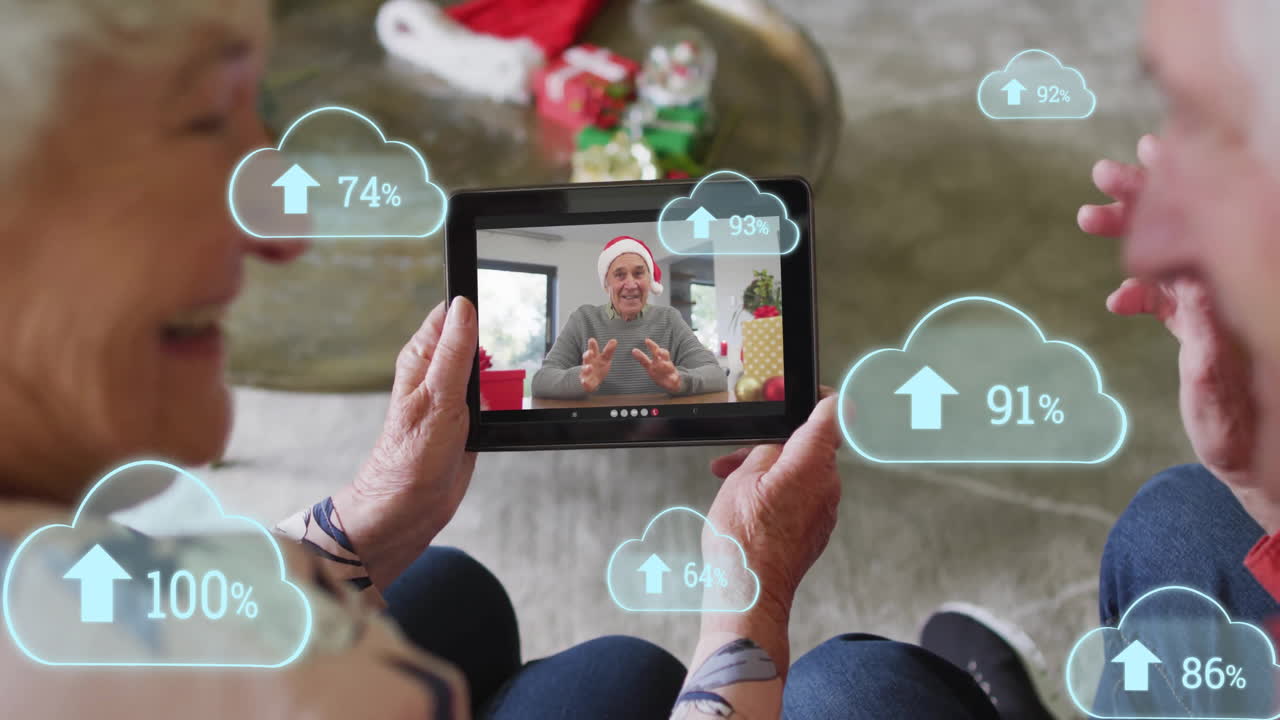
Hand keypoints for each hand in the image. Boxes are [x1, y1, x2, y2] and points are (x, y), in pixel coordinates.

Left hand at [333, 298, 477, 589]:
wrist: (410, 508)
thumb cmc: (411, 457)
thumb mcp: (439, 397)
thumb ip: (454, 351)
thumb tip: (464, 307)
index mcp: (422, 359)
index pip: (450, 314)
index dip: (472, 308)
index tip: (497, 309)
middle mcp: (437, 374)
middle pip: (476, 341)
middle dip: (495, 348)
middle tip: (500, 367)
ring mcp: (453, 398)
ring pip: (488, 371)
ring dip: (501, 377)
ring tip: (500, 394)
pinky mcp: (467, 421)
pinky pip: (492, 399)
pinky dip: (502, 402)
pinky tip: (504, 410)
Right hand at [580, 338, 616, 392]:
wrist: (590, 380)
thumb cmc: (599, 366)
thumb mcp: (605, 358)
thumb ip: (609, 350)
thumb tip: (614, 340)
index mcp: (594, 356)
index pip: (593, 349)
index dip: (592, 345)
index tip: (592, 340)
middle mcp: (588, 363)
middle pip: (586, 358)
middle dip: (587, 355)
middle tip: (590, 352)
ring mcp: (586, 373)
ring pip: (585, 370)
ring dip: (586, 368)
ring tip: (589, 367)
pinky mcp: (586, 382)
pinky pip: (584, 383)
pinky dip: (584, 382)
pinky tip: (584, 382)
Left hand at [632, 338, 682, 392]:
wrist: (673, 382)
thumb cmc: (659, 371)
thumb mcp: (649, 365)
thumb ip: (642, 358)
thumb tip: (633, 350)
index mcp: (659, 359)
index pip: (655, 350)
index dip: (651, 345)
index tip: (646, 340)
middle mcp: (665, 363)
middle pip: (664, 355)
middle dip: (661, 353)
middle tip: (658, 352)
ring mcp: (671, 371)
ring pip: (669, 366)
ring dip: (666, 365)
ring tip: (662, 365)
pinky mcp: (675, 380)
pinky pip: (675, 379)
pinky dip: (674, 379)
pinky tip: (673, 379)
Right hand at [705, 397, 841, 625]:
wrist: (749, 594)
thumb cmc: (743, 541)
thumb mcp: (741, 479)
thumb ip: (765, 451)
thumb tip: (777, 442)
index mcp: (812, 463)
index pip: (833, 414)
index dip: (821, 398)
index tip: (807, 392)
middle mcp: (828, 485)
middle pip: (809, 446)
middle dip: (773, 445)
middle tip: (736, 456)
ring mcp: (825, 510)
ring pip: (802, 472)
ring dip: (771, 470)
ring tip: (732, 484)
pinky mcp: (817, 529)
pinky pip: (802, 496)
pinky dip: (778, 492)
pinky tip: (748, 505)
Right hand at [1080, 136, 1272, 529]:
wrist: (1256, 464)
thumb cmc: (1239, 435)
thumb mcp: (1216, 396)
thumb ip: (1202, 347)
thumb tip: (1190, 294)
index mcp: (1237, 297)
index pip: (1210, 226)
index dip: (1179, 187)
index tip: (1148, 156)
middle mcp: (1230, 293)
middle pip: (1190, 228)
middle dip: (1145, 198)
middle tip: (1102, 177)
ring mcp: (1215, 307)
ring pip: (1174, 254)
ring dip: (1134, 234)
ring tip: (1088, 216)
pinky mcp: (1202, 326)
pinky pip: (1169, 292)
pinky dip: (1140, 290)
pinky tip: (1117, 302)